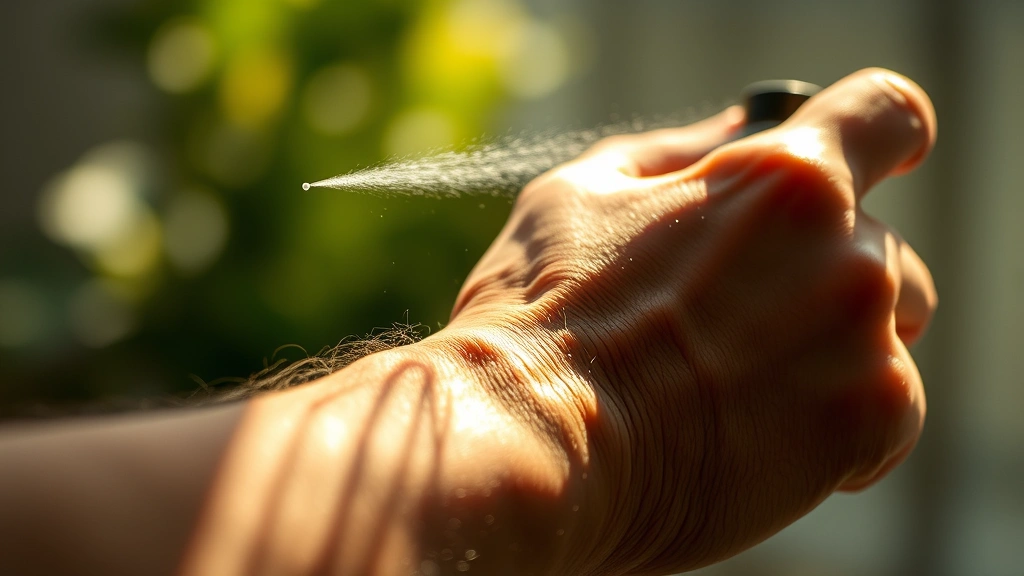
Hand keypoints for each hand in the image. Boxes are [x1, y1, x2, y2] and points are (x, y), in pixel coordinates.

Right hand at [448, 68, 937, 573]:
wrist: (537, 443)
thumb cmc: (541, 317)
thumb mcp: (582, 198)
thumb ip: (674, 154)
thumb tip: (733, 130)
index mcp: (784, 177)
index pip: (887, 114)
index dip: (881, 138)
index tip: (871, 163)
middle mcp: (846, 252)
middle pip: (880, 247)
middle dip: (822, 275)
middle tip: (736, 322)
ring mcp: (864, 342)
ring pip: (890, 331)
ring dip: (836, 348)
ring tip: (741, 386)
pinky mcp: (869, 427)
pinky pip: (891, 416)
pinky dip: (841, 427)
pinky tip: (762, 437)